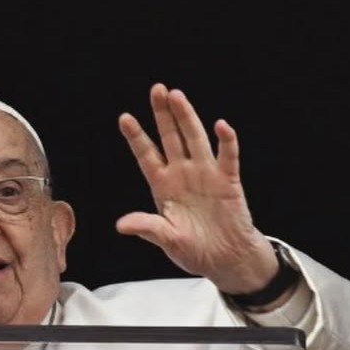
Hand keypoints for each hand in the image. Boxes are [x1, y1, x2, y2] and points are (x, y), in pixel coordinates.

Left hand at [117, 83, 276, 294]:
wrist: (225, 259)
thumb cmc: (194, 249)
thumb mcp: (166, 240)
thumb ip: (147, 228)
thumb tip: (122, 225)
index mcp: (163, 186)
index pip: (147, 156)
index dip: (137, 137)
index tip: (125, 118)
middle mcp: (183, 174)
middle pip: (171, 138)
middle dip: (163, 114)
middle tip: (156, 90)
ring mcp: (206, 174)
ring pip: (195, 139)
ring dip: (187, 118)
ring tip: (177, 96)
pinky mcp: (228, 181)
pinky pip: (227, 156)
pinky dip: (226, 141)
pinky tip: (221, 126)